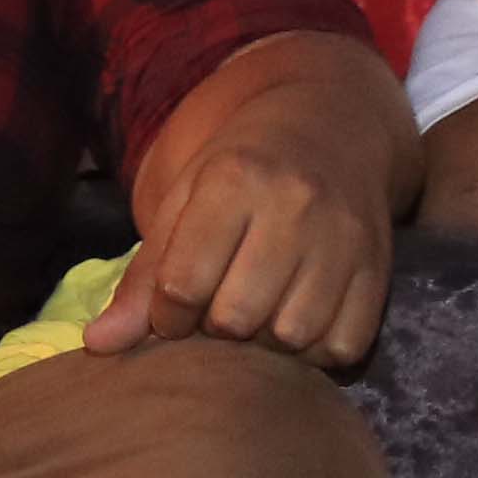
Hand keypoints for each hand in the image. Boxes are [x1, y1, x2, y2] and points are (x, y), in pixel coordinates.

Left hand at [90, 100, 397, 370]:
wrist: (332, 126)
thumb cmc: (241, 170)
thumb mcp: (184, 201)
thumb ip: (144, 276)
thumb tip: (98, 345)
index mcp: (234, 179)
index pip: (183, 284)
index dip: (166, 316)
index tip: (173, 310)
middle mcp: (294, 205)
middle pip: (236, 317)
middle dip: (214, 330)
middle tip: (215, 311)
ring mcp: (343, 237)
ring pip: (292, 336)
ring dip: (265, 345)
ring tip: (256, 316)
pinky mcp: (378, 268)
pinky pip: (341, 345)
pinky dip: (314, 350)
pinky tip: (297, 320)